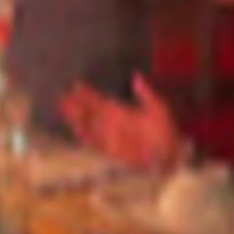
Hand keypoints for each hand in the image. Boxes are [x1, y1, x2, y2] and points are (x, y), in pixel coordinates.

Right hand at [60, 73, 185, 169]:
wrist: (170, 156)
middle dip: (76, 105)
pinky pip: (95, 142)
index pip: (101, 101)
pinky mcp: (112, 151)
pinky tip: (77, 129)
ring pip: (90, 126)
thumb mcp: (158, 109)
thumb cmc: (167, 132)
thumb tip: (136, 76)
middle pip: (90, 112)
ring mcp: (111, 137)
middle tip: (62, 97)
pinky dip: (86, 136)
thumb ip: (146, 94)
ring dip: (77, 118)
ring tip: (65, 110)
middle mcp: (113, 123)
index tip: (76, 85)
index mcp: (122, 111)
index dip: (88, 94)